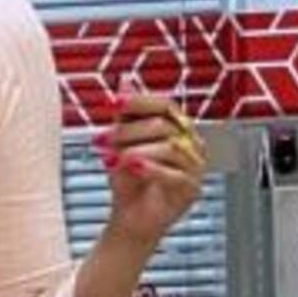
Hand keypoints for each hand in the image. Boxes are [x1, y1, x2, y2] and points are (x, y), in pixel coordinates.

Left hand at [90, 74, 206, 248]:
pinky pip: (175, 173)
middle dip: (127, 132)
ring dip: (134, 151)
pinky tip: (133, 168)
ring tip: (111, 159)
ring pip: (168, 147)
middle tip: (102, 140)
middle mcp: (191, 143)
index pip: (165, 105)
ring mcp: (195, 166)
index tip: (113, 103)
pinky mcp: (192, 189)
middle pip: (163, 125)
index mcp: (177, 128)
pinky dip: (151, 169)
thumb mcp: (121, 142)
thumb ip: (126, 114)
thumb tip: (124, 80)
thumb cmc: (128, 180)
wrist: (130, 216)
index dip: (139, 102)